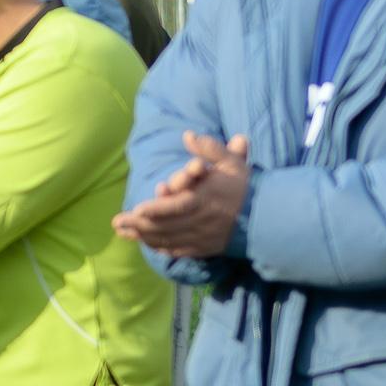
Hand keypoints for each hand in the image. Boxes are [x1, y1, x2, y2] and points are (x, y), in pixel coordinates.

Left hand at [112, 132, 251, 258]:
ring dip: (144, 237)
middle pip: (168, 225)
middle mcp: (203, 220)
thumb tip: (188, 135)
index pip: (180, 206)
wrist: (267, 217)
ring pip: (169, 239)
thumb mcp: (232, 163)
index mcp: (208, 199)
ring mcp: (203, 237)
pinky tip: (144, 242)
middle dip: (140, 225)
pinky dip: (160, 247)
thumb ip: (210, 149)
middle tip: (117, 223)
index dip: (158, 209)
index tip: (137, 209)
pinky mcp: (204, 248)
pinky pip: (178, 250)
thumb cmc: (244, 186)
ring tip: (123, 232)